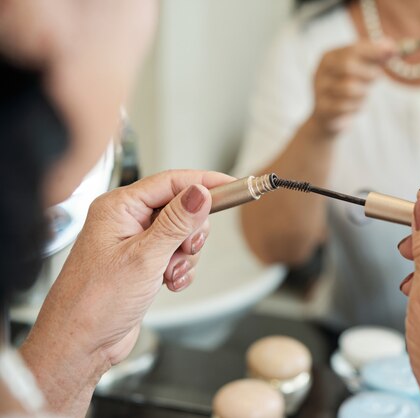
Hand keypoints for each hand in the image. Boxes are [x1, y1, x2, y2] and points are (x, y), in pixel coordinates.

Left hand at [27, 170, 232, 366]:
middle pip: (180, 208)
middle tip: (186, 248)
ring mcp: (135, 243)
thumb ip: (177, 222)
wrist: (80, 345)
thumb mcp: (144, 257)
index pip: (170, 182)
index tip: (231, 186)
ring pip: (182, 234)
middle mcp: (126, 220)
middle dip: (191, 231)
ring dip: (184, 256)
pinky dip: (179, 270)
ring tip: (169, 273)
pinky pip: (176, 255)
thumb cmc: (95, 303)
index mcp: (119, 207)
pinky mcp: (143, 263)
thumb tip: (200, 192)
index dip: (204, 182)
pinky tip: (168, 284)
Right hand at [309, 39, 394, 135]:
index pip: (352, 49)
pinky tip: (355, 107)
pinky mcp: (322, 109)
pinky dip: (356, 107)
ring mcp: (320, 90)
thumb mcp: (361, 70)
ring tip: (363, 94)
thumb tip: (392, 48)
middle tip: (377, 77)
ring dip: (363, 93)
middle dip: (368, 73)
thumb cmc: (348, 89)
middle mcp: (321, 71)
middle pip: (347, 66)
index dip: (373, 50)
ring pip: (348, 88)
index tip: (393, 50)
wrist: (328, 118)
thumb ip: (375, 58)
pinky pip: (345, 106)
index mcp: (329, 57)